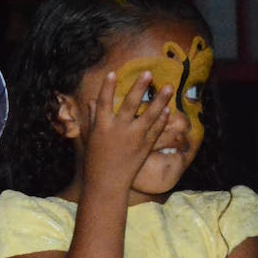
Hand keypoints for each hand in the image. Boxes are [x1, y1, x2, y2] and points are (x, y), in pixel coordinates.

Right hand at [81, 71, 172, 189]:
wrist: (106, 184)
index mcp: (101, 127)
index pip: (104, 102)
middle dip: (139, 87)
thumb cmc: (94, 161)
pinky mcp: (145, 146)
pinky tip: (167, 109)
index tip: (112, 73)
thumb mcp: (90, 138)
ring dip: (160, 100)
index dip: (107, 87)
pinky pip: (156, 129)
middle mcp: (118, 130)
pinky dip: (162, 119)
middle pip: (130, 104)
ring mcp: (134, 138)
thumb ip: (92, 118)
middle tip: (148, 73)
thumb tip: (91, 101)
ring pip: (150, 115)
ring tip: (168, 87)